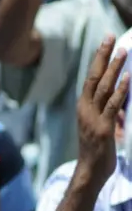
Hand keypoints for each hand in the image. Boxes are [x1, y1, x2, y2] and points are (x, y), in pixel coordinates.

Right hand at [75, 35, 128, 188]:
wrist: (89, 173)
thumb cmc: (96, 153)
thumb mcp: (104, 129)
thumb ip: (113, 114)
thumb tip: (124, 104)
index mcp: (84, 108)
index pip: (90, 79)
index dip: (98, 59)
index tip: (106, 41)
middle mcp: (85, 110)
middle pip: (94, 78)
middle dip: (103, 56)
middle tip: (111, 37)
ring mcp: (93, 119)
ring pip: (103, 88)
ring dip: (114, 69)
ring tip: (123, 52)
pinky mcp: (103, 129)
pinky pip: (113, 106)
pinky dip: (120, 91)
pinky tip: (128, 78)